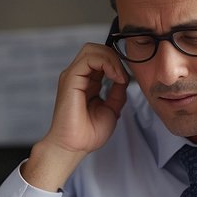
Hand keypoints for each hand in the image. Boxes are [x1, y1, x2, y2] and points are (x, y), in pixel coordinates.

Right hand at [26, 43, 128, 190]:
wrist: (74, 147)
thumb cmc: (88, 134)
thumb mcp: (111, 110)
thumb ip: (117, 93)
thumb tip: (124, 78)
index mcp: (87, 82)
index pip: (101, 59)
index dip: (117, 63)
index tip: (126, 79)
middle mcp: (78, 76)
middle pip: (96, 50)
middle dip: (114, 57)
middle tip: (124, 75)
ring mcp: (73, 76)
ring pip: (92, 49)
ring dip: (111, 59)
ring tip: (120, 76)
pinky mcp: (70, 79)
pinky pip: (88, 58)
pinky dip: (105, 63)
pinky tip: (114, 76)